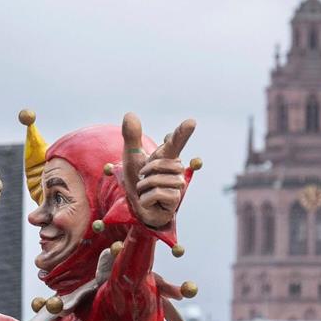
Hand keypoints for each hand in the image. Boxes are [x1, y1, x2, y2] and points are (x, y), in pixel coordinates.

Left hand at [121, 113, 193, 228]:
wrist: (139, 206)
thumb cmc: (138, 180)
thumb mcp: (132, 157)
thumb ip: (131, 136)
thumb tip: (130, 113)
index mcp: (166, 155)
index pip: (175, 141)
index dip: (182, 132)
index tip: (191, 122)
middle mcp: (176, 168)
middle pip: (158, 164)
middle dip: (145, 173)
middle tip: (144, 180)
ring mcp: (177, 184)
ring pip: (157, 180)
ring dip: (144, 187)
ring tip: (147, 191)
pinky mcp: (175, 199)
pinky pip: (156, 194)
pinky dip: (146, 199)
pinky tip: (150, 202)